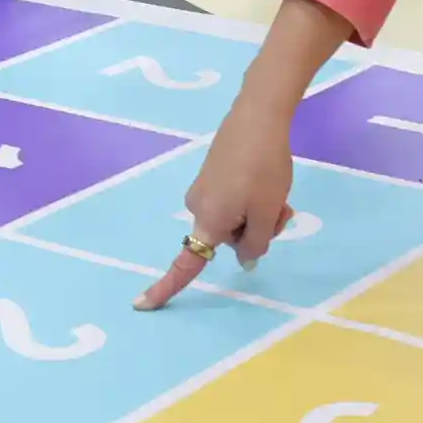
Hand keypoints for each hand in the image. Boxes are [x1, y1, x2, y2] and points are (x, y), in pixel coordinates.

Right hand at [136, 95, 299, 309]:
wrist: (258, 117)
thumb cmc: (263, 169)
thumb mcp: (266, 213)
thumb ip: (255, 244)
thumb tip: (244, 260)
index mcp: (208, 222)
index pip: (186, 264)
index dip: (166, 287)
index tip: (141, 306)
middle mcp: (198, 207)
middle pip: (228, 239)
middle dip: (255, 231)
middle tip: (280, 210)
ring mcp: (204, 189)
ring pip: (235, 219)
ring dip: (258, 213)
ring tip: (278, 192)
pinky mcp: (213, 174)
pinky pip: (233, 200)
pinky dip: (252, 198)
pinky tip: (269, 179)